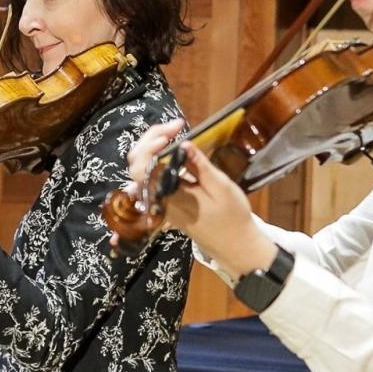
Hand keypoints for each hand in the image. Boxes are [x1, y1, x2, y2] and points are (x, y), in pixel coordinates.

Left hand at [123, 120, 276, 278]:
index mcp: (170, 197)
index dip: (151, 144)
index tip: (173, 133)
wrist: (235, 244)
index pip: (143, 167)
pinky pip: (154, 177)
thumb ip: (200, 166)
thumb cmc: (232, 217)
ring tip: (175, 132)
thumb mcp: (221, 188)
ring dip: (155, 147)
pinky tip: (173, 149)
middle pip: (137, 164)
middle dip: (152, 139)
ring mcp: (161, 202)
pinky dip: (160, 158)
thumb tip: (184, 144)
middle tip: (177, 127)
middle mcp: (159, 200)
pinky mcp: (166, 201)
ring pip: (144, 170)